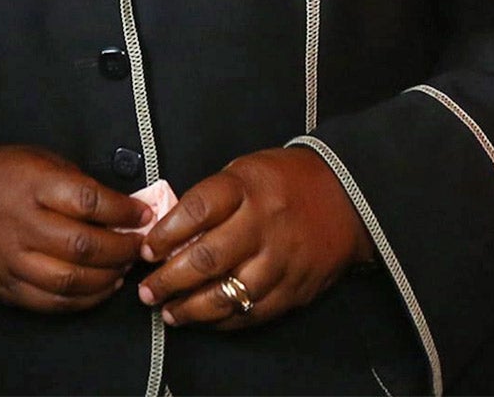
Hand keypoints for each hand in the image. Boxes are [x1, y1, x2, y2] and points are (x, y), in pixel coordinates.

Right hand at [0, 144, 151, 312]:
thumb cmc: (0, 175)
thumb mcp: (38, 160)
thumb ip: (76, 183)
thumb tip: (121, 207)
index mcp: (32, 186)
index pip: (88, 202)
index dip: (123, 211)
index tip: (143, 214)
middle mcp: (22, 224)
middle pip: (83, 246)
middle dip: (122, 249)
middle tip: (140, 246)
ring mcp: (12, 260)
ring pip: (69, 281)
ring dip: (107, 279)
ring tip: (124, 269)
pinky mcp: (6, 287)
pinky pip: (51, 303)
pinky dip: (83, 301)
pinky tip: (101, 289)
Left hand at [137, 148, 371, 328]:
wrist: (348, 199)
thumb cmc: (285, 182)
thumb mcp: (245, 171)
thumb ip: (211, 199)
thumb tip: (169, 232)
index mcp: (247, 188)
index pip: (196, 211)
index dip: (165, 234)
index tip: (145, 250)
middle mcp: (262, 225)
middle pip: (207, 259)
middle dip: (168, 280)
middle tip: (147, 291)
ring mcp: (280, 261)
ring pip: (228, 294)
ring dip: (192, 309)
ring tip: (170, 312)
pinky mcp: (294, 289)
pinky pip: (253, 313)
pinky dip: (224, 321)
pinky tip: (205, 320)